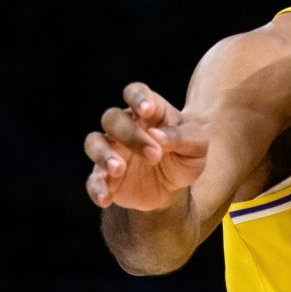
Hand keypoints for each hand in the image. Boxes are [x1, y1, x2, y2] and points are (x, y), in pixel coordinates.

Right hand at [84, 82, 208, 210]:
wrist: (177, 187)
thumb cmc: (186, 155)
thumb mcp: (197, 145)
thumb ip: (182, 136)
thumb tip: (157, 135)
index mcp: (149, 111)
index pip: (135, 92)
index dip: (137, 97)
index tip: (146, 110)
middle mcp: (125, 126)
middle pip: (113, 118)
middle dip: (130, 134)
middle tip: (154, 155)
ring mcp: (112, 150)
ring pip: (94, 142)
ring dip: (103, 154)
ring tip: (118, 169)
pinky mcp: (105, 176)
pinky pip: (93, 179)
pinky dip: (96, 188)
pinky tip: (105, 199)